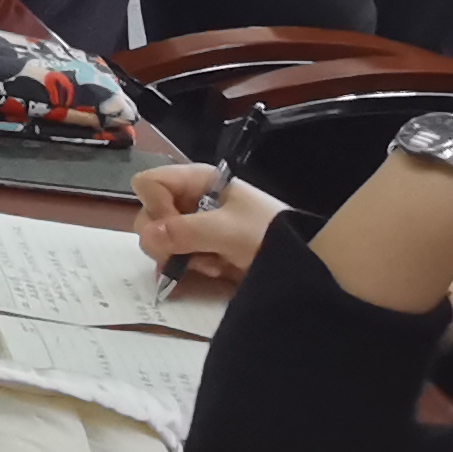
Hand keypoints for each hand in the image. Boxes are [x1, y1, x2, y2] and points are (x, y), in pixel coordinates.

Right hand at [134, 158, 281, 285]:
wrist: (304, 261)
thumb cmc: (269, 234)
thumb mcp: (228, 230)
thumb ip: (185, 232)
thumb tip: (147, 237)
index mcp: (197, 181)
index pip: (149, 184)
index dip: (155, 206)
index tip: (173, 226)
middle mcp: (189, 200)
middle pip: (149, 215)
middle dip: (167, 238)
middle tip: (191, 250)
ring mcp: (193, 227)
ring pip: (160, 241)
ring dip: (181, 256)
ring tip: (213, 263)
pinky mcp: (199, 250)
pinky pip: (175, 259)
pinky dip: (189, 268)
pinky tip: (214, 270)